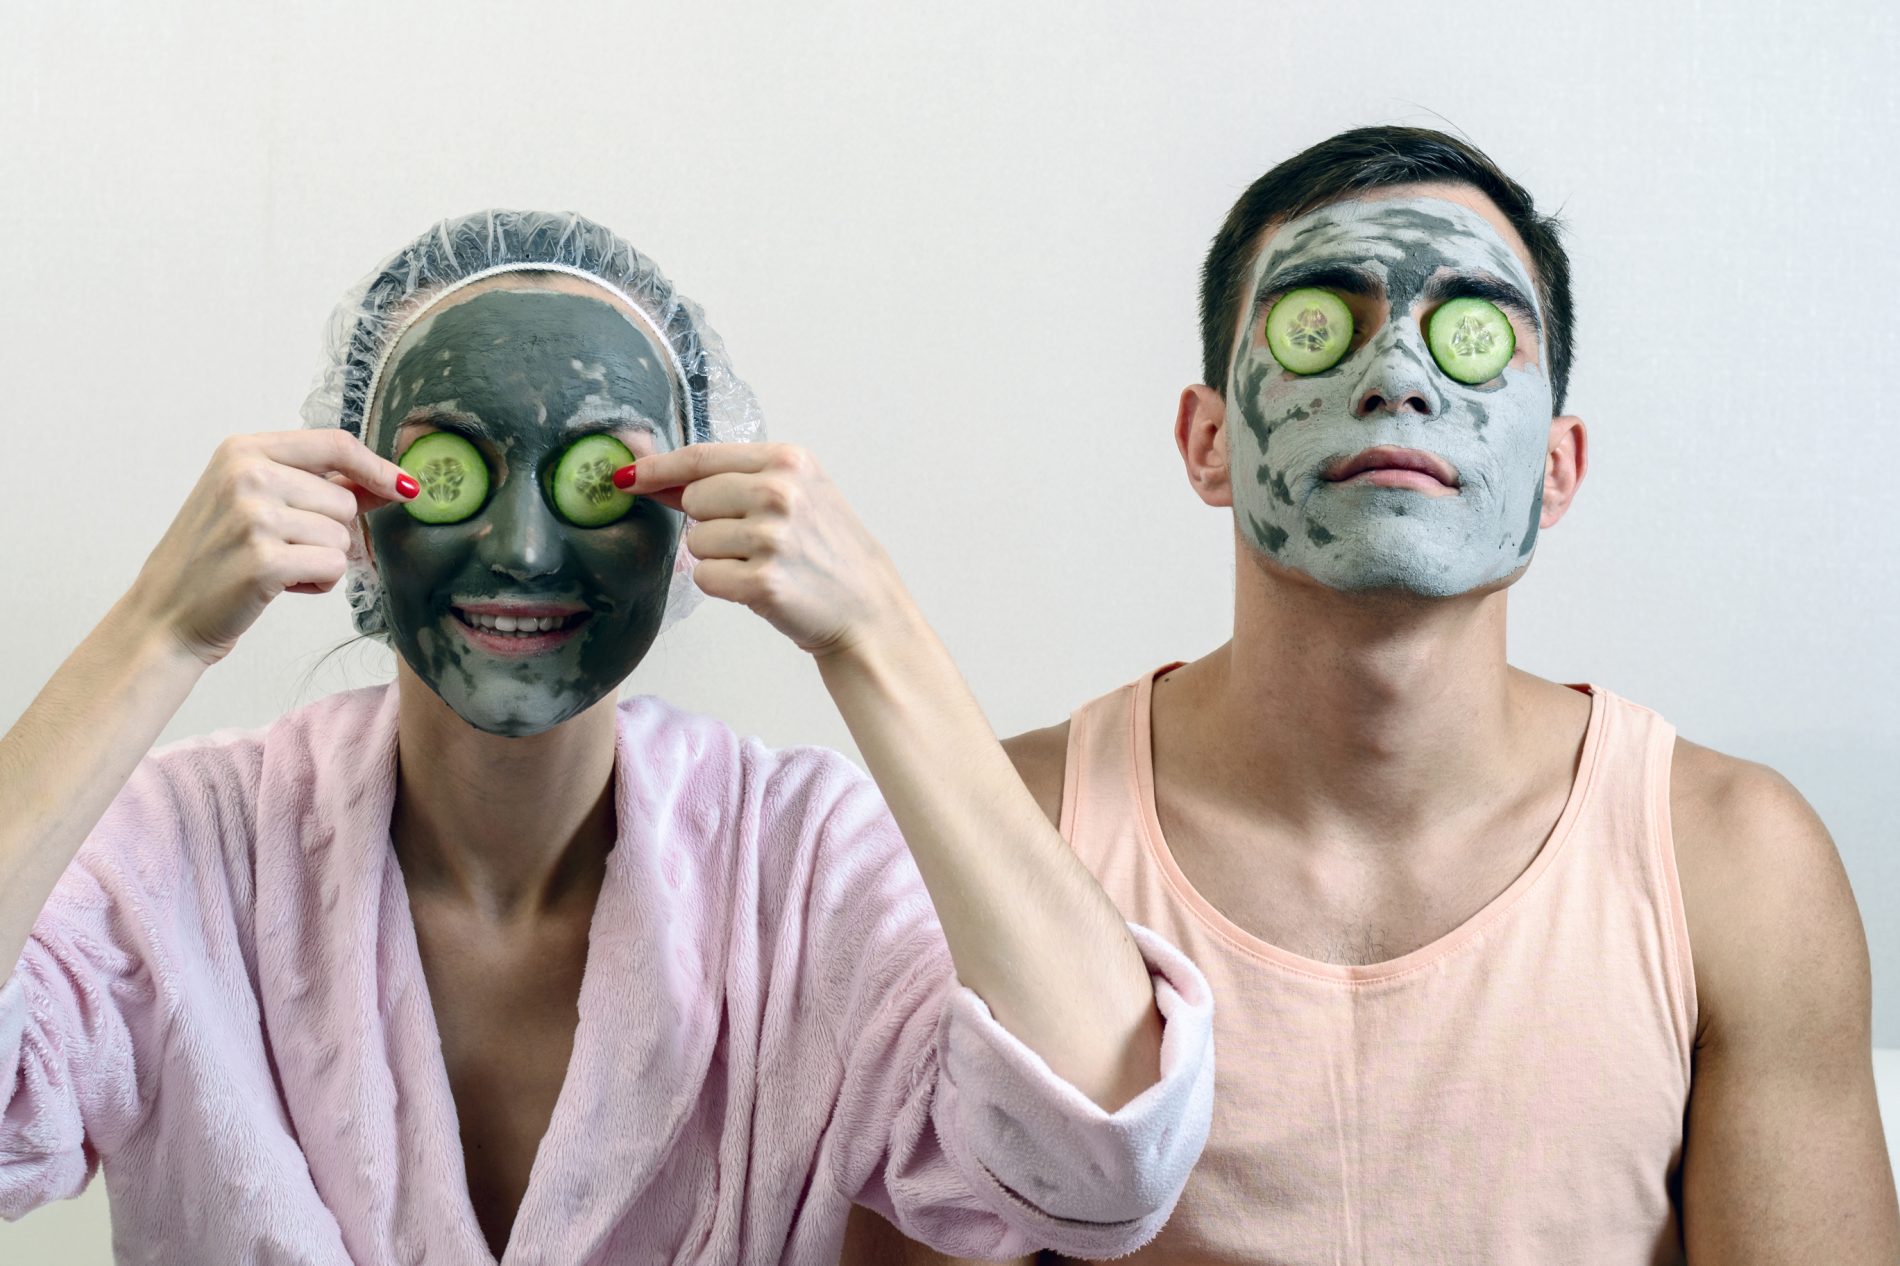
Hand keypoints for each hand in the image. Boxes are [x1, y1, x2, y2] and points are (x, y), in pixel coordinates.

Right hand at [124, 430, 416, 665]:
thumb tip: (393, 482)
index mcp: (243, 450)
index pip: (335, 444)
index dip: (377, 467)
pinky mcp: (264, 561)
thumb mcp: (256, 502)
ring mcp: (253, 516)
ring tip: (277, 566)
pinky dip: (318, 583)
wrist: (166, 613)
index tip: (405, 487)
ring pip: (343, 536)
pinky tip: (281, 585)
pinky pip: (334, 567)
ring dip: (322, 560)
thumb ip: (320, 485)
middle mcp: (246, 475)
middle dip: (330, 532)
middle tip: (283, 547)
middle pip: (345, 499)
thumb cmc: (216, 557)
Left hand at [621, 443, 911, 655]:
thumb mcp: (794, 494)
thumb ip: (729, 479)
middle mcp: (780, 492)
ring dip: (719, 558)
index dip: (658, 469)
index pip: (702, 458)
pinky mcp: (763, 582)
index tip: (627, 477)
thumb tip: (652, 474)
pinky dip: (724, 586)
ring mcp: (772, 537)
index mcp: (788, 460)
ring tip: (762, 563)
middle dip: (709, 523)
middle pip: (693, 501)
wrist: (866, 606)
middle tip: (752, 541)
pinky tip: (759, 586)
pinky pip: (706, 578)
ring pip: (696, 542)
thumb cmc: (824, 549)